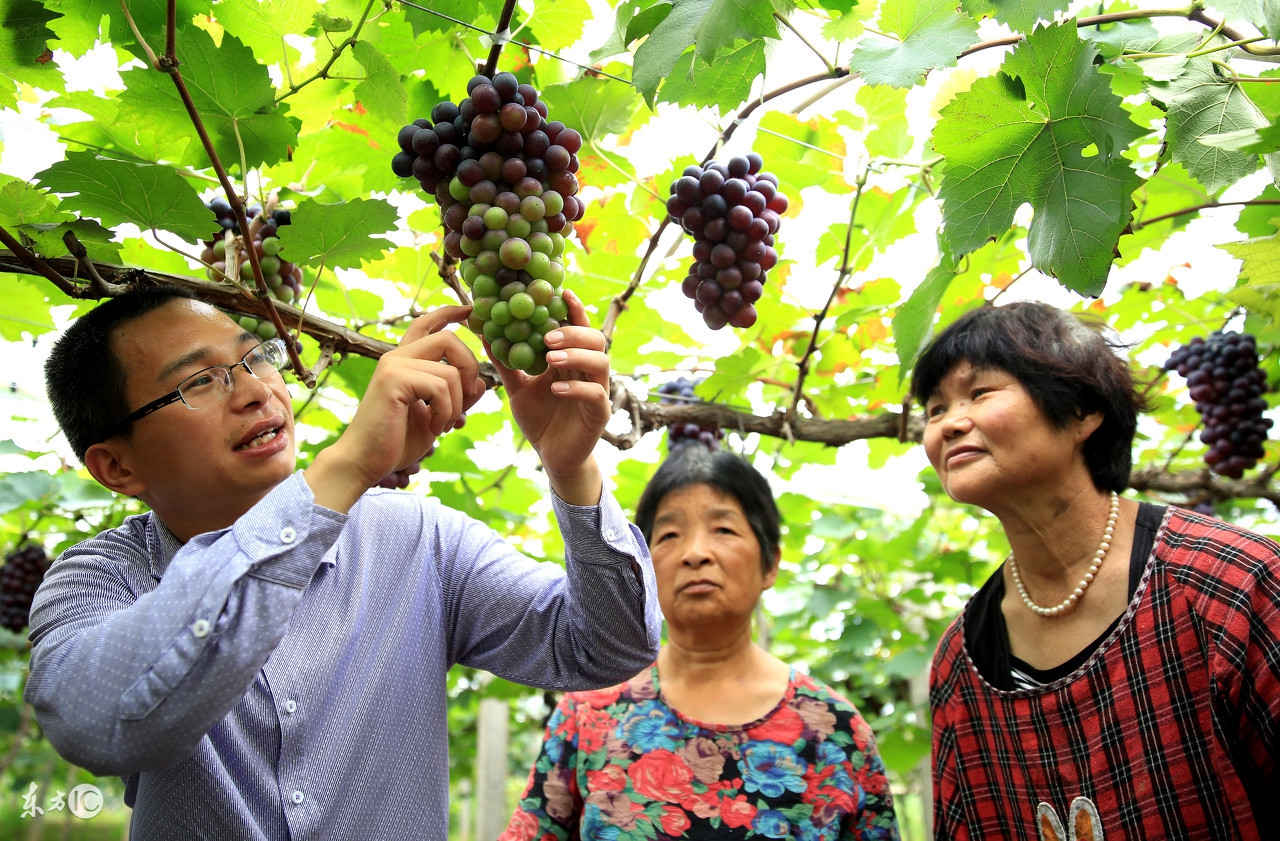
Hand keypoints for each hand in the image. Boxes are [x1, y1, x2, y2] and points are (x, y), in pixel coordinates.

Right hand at [305, 306, 485, 512]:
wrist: (364, 463)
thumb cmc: (397, 441)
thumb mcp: (438, 416)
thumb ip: (458, 398)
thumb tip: (482, 381)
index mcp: (405, 361)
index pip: (427, 325)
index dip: (450, 313)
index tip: (470, 311)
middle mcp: (397, 357)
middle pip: (448, 339)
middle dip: (469, 368)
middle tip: (466, 398)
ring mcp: (393, 365)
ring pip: (450, 371)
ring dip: (457, 404)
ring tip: (443, 425)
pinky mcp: (393, 380)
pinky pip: (440, 387)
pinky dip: (446, 412)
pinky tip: (435, 428)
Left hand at [491, 290, 608, 504]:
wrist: (552, 457)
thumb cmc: (540, 419)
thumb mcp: (518, 388)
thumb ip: (506, 363)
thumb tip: (484, 333)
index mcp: (572, 361)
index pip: (578, 329)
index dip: (574, 310)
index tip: (562, 292)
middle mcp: (588, 372)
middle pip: (595, 340)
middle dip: (573, 332)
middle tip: (548, 335)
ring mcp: (598, 392)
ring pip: (600, 363)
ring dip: (577, 356)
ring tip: (551, 358)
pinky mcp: (599, 414)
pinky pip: (595, 395)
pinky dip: (576, 388)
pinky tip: (555, 389)